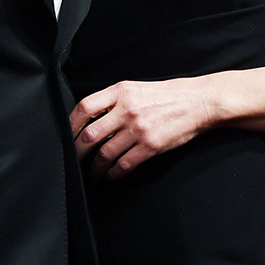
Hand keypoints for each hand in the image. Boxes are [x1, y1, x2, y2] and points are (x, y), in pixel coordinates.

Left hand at [70, 77, 214, 178]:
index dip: (71, 125)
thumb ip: (113, 100)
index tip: (67, 136)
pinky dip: (113, 173)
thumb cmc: (166, 95)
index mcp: (121, 91)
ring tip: (93, 173)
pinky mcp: (150, 146)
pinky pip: (124, 164)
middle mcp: (127, 109)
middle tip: (74, 160)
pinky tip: (110, 176)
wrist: (197, 102)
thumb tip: (89, 117)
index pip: (85, 107)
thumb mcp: (136, 88)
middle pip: (90, 135)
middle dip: (78, 152)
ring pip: (105, 154)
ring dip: (95, 168)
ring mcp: (138, 129)